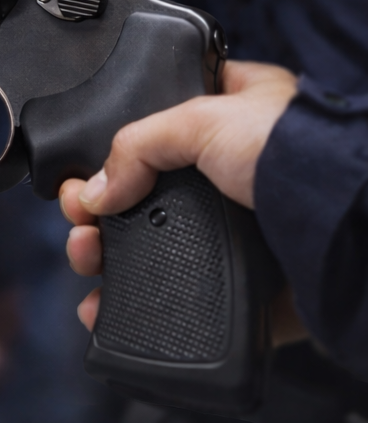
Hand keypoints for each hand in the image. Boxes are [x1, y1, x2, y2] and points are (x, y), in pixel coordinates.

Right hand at [59, 60, 297, 329]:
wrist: (355, 224)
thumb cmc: (301, 152)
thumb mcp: (202, 116)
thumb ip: (136, 145)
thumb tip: (94, 192)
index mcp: (235, 119)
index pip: (159, 128)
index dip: (115, 151)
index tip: (86, 176)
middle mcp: (239, 178)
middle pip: (147, 197)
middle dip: (101, 213)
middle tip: (81, 224)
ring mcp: (246, 235)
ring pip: (159, 251)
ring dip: (112, 259)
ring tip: (88, 261)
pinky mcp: (252, 286)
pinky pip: (187, 300)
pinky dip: (143, 306)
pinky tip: (108, 305)